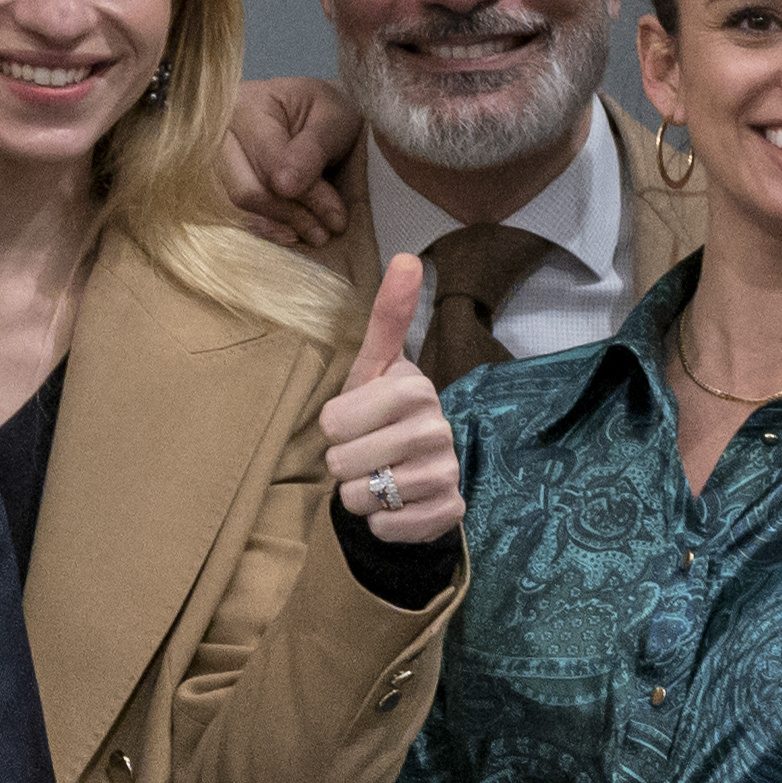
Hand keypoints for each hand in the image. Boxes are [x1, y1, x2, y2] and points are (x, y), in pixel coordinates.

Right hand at [219, 73, 364, 247]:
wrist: (309, 114)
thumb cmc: (323, 112)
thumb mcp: (334, 118)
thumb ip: (312, 150)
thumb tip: (285, 187)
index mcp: (246, 107)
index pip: (271, 164)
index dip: (306, 196)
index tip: (338, 219)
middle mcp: (216, 134)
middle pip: (245, 191)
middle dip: (290, 216)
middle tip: (326, 232)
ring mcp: (210, 162)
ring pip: (237, 209)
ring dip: (279, 227)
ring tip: (316, 234)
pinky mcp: (213, 185)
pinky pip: (233, 218)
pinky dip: (265, 230)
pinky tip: (291, 233)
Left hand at [319, 257, 464, 543]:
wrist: (410, 476)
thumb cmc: (379, 416)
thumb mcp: (372, 368)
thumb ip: (387, 317)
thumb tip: (407, 255)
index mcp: (416, 389)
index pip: (335, 420)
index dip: (332, 426)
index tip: (349, 421)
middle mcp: (439, 430)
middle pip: (344, 461)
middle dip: (341, 463)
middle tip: (363, 454)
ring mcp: (447, 473)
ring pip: (362, 497)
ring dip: (357, 495)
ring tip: (376, 479)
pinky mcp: (449, 513)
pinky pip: (387, 527)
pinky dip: (379, 523)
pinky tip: (393, 506)